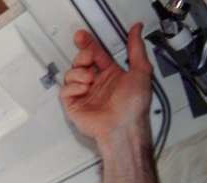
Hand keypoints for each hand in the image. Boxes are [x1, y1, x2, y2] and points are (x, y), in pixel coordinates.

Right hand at [59, 23, 152, 143]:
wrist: (123, 126)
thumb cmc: (133, 106)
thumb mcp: (142, 71)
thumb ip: (136, 49)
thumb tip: (136, 32)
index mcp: (111, 75)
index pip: (96, 55)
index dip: (88, 44)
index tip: (83, 36)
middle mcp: (97, 83)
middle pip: (80, 62)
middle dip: (82, 56)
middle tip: (88, 57)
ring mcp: (85, 94)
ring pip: (70, 74)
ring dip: (79, 72)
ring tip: (90, 79)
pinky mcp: (74, 105)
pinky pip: (64, 91)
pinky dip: (72, 87)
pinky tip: (84, 88)